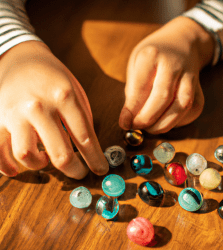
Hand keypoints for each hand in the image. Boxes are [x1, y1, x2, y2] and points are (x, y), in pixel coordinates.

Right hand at [0, 41, 108, 178]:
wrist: (21, 58)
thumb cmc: (53, 76)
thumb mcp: (76, 91)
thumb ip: (82, 119)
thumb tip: (88, 149)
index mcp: (64, 97)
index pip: (85, 138)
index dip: (95, 159)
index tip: (101, 169)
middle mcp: (39, 107)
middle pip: (60, 153)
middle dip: (74, 170)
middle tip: (79, 173)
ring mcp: (15, 113)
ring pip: (27, 156)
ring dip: (40, 165)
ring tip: (46, 159)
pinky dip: (6, 166)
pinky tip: (15, 169)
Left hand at [119, 17, 213, 133]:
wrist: (181, 42)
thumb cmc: (153, 56)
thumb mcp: (136, 63)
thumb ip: (133, 90)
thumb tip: (130, 118)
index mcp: (152, 55)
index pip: (141, 86)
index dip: (132, 109)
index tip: (124, 123)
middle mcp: (174, 64)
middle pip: (162, 98)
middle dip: (147, 118)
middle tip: (136, 126)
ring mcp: (190, 76)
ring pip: (181, 106)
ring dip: (163, 124)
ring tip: (150, 128)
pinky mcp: (199, 89)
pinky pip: (192, 111)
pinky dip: (178, 122)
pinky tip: (165, 121)